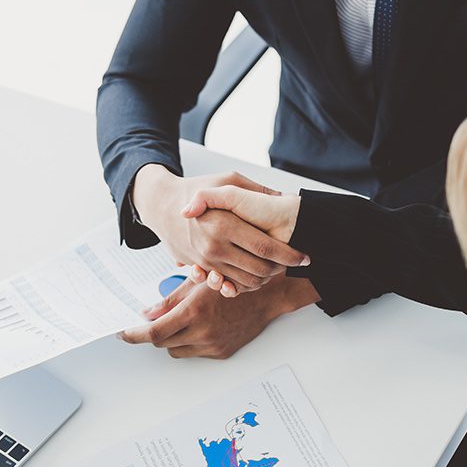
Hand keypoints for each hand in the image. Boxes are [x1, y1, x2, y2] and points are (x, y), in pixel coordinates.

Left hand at [118, 272, 320, 358]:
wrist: (267, 295)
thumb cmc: (234, 281)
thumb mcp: (199, 282)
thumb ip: (170, 299)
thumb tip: (147, 314)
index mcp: (194, 312)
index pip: (154, 333)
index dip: (134, 335)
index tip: (122, 333)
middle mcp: (202, 332)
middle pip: (162, 343)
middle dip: (152, 333)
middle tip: (148, 322)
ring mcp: (213, 345)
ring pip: (176, 350)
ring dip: (170, 339)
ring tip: (175, 321)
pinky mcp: (222, 352)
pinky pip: (194, 352)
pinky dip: (188, 342)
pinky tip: (194, 326)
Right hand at [132, 166, 308, 291]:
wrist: (162, 205)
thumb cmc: (195, 188)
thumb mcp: (227, 179)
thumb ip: (255, 189)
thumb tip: (281, 197)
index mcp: (224, 225)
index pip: (266, 249)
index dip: (289, 255)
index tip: (304, 257)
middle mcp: (214, 247)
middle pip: (259, 271)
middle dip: (280, 269)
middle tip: (292, 263)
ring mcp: (205, 261)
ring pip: (245, 283)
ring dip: (264, 279)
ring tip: (275, 268)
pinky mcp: (200, 269)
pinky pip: (228, 286)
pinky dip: (244, 285)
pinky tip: (253, 274)